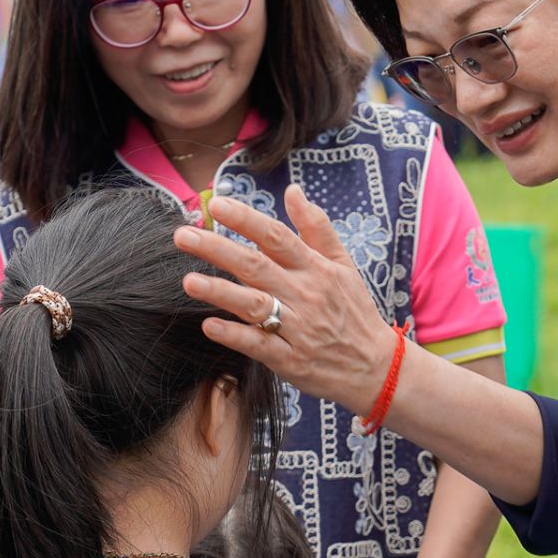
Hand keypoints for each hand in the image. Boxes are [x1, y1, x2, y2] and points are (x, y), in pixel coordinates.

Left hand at [174, 188, 398, 410]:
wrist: (375, 366)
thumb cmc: (354, 312)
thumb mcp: (344, 265)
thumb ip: (317, 227)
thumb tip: (294, 191)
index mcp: (316, 268)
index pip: (276, 236)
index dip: (245, 219)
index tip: (217, 204)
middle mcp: (305, 294)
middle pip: (256, 266)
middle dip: (217, 249)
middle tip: (182, 236)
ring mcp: (298, 329)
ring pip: (254, 305)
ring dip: (220, 292)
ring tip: (188, 281)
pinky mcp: (291, 360)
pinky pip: (259, 345)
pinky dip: (235, 335)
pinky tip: (210, 325)